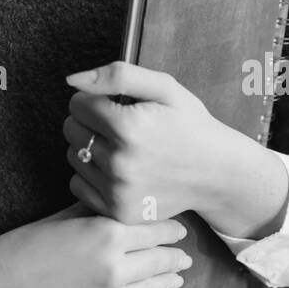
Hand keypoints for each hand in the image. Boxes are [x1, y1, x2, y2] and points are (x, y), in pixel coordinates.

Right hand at [0, 203, 191, 287]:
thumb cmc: (24, 246)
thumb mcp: (64, 219)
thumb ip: (98, 213)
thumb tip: (125, 206)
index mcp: (107, 235)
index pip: (156, 230)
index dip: (171, 229)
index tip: (178, 229)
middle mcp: (116, 269)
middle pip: (161, 260)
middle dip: (175, 256)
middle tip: (184, 253)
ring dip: (169, 281)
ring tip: (177, 275)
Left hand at [63, 60, 219, 224]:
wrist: (217, 173)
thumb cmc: (190, 125)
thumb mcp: (164, 87)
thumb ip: (117, 75)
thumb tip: (73, 80)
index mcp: (129, 127)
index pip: (77, 104)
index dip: (95, 99)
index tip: (116, 105)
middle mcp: (120, 162)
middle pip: (71, 130)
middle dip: (89, 121)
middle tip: (118, 125)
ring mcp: (118, 192)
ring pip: (73, 157)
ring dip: (88, 148)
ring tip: (120, 147)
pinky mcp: (118, 212)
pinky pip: (78, 186)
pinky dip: (90, 176)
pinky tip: (115, 169)